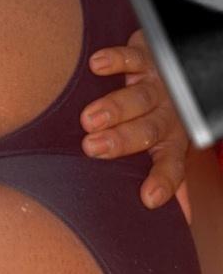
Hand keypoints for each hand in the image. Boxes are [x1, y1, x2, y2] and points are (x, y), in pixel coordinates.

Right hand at [80, 29, 191, 221]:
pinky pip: (131, 56)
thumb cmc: (163, 112)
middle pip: (148, 130)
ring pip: (138, 97)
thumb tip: (183, 218)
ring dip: (114, 107)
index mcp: (172, 139)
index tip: (148, 199)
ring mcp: (156, 84)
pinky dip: (116, 60)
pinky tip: (97, 65)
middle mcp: (166, 113)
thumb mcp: (171, 143)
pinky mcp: (146, 55)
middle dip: (122, 140)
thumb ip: (171, 176)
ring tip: (89, 118)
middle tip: (93, 148)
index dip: (163, 180)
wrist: (175, 63)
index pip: (171, 165)